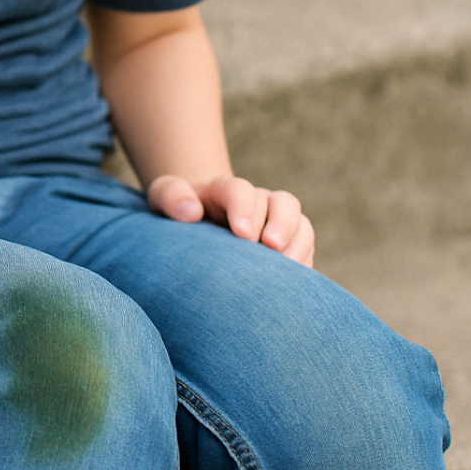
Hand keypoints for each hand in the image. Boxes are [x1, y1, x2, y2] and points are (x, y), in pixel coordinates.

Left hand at [147, 174, 314, 267]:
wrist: (196, 216)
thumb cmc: (178, 208)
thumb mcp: (164, 196)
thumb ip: (171, 196)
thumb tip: (190, 212)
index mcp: (224, 190)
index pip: (240, 190)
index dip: (244, 208)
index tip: (242, 233)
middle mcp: (256, 201)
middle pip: (281, 202)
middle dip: (280, 224)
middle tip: (271, 248)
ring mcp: (275, 220)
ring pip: (300, 223)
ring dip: (298, 243)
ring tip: (288, 266)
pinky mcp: (287, 241)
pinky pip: (306, 246)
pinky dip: (304, 259)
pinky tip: (294, 279)